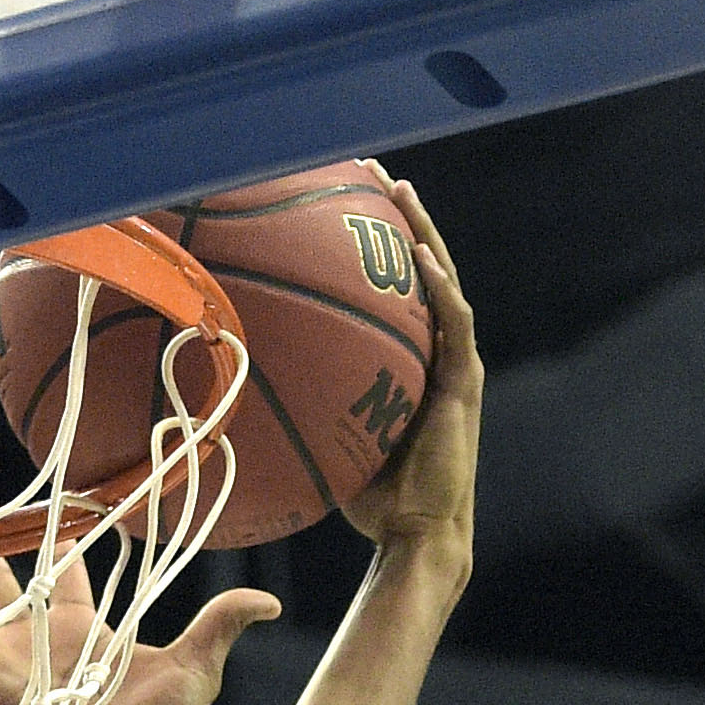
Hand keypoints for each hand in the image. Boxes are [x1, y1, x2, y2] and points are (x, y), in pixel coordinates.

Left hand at [343, 174, 479, 564]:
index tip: (343, 201)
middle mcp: (436, 353)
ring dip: (423, 232)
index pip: (393, 288)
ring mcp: (455, 366)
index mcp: (410, 361)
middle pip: (420, 268)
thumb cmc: (372, 500)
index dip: (374, 242)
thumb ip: (305, 404)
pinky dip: (440, 289)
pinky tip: (421, 256)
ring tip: (398, 190)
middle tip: (368, 169)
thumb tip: (239, 385)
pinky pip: (455, 324)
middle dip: (398, 216)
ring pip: (443, 281)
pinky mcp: (465, 385)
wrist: (416, 535)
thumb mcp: (330, 437)